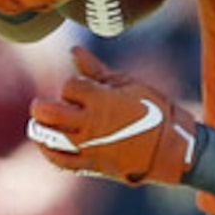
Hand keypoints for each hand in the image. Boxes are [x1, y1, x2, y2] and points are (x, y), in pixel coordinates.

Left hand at [27, 45, 196, 185]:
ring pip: (47, 135)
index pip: (69, 86)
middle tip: (43, 105)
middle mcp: (89, 122)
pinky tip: (48, 144)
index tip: (84, 91)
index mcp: (101, 99)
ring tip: (42, 123)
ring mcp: (88, 145)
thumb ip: (96, 69)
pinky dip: (48, 151)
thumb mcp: (128, 85)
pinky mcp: (91, 165)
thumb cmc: (154, 112)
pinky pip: (59, 160)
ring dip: (40, 127)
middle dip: (42, 105)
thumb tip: (73, 49)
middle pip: (47, 110)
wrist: (174, 148)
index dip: (74, 86)